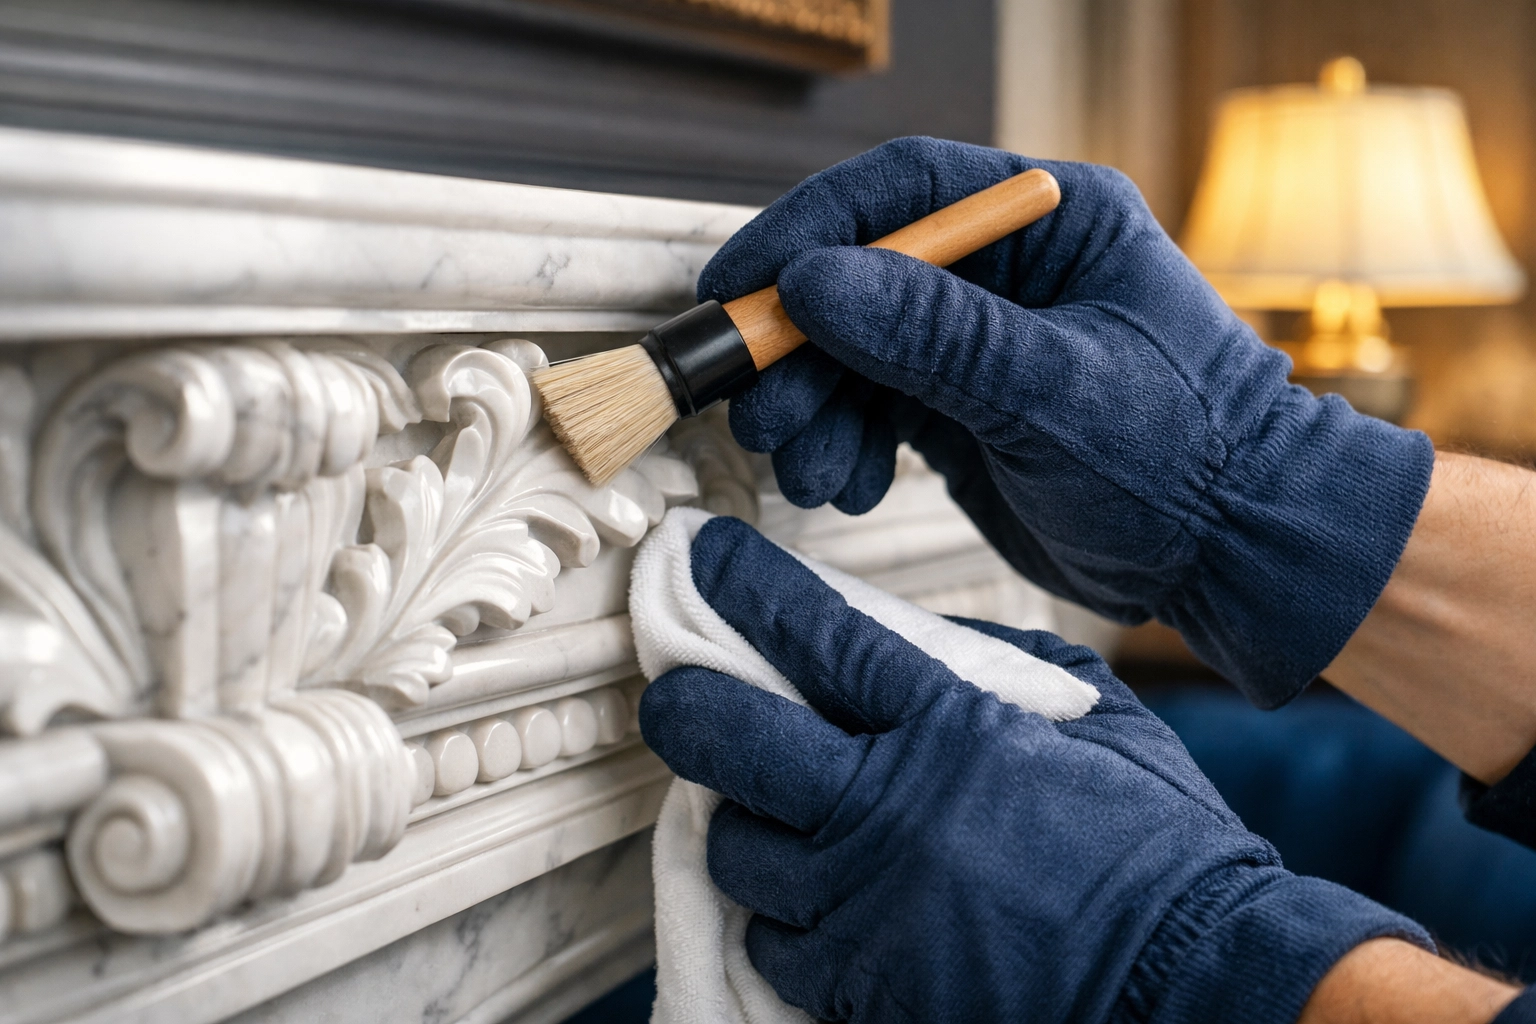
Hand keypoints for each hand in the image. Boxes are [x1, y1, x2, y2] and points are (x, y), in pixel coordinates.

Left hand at [640, 516, 1428, 1023]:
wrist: (1198, 975)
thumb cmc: (1153, 833)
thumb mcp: (1088, 707)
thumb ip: (986, 661)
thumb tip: (894, 636)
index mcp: (946, 723)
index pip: (809, 632)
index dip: (740, 585)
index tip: (701, 555)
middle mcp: (885, 809)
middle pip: (725, 738)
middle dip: (686, 704)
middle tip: (685, 695)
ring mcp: (864, 905)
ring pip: (736, 848)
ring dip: (743, 821)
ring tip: (777, 810)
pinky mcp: (863, 986)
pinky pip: (773, 941)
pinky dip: (781, 915)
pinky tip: (815, 896)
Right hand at [700, 137, 1433, 706]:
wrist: (1232, 554)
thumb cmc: (1186, 457)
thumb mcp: (1053, 391)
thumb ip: (933, 334)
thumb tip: (811, 281)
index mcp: (1050, 221)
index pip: (902, 193)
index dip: (806, 233)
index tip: (736, 286)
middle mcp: (1007, 272)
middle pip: (860, 279)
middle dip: (799, 349)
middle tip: (761, 412)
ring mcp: (980, 343)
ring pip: (854, 351)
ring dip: (814, 410)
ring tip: (809, 470)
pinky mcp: (962, 409)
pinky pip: (872, 409)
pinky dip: (845, 446)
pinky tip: (850, 487)